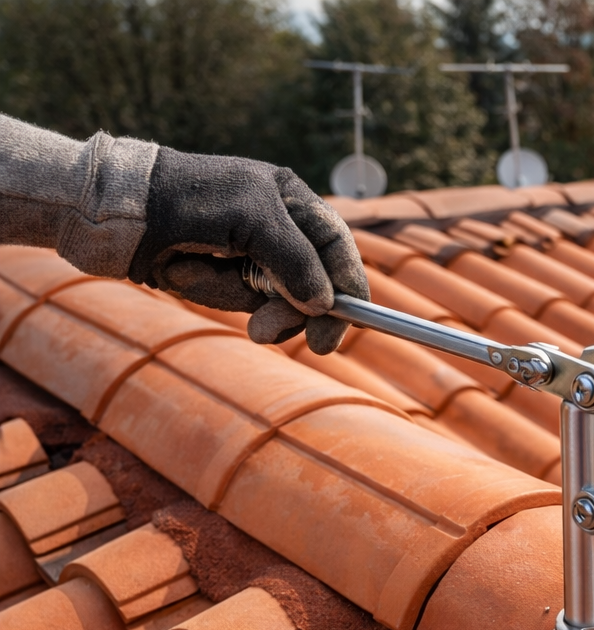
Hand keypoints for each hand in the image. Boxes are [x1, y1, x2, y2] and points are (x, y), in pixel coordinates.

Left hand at [127, 148, 367, 353]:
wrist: (114, 211)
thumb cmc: (187, 200)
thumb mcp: (252, 221)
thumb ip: (296, 260)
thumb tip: (325, 304)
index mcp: (292, 199)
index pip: (338, 248)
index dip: (348, 286)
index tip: (344, 325)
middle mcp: (278, 226)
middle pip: (313, 282)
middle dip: (292, 308)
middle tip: (270, 334)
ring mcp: (251, 251)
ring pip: (275, 297)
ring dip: (242, 301)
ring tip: (200, 282)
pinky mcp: (224, 272)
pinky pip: (240, 299)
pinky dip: (216, 293)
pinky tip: (188, 277)